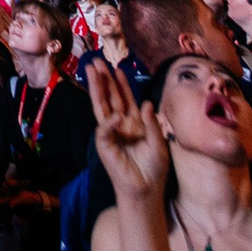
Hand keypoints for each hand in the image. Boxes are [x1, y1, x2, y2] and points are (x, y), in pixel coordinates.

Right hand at [86, 61, 167, 199]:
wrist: (147, 189)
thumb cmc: (154, 168)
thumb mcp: (159, 142)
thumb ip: (152, 123)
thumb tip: (145, 102)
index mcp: (133, 123)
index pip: (124, 99)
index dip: (120, 84)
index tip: (117, 68)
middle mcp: (120, 125)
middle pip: (110, 98)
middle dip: (103, 80)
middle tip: (97, 61)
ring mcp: (111, 134)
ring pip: (102, 107)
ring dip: (97, 89)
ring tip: (92, 71)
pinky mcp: (105, 145)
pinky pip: (105, 130)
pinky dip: (109, 123)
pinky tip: (115, 116)